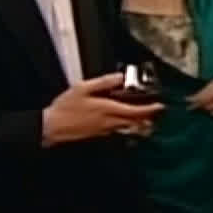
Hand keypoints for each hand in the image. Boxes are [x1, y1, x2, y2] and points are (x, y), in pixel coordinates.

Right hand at [43, 73, 163, 145]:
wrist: (53, 127)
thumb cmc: (65, 108)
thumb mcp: (82, 88)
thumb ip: (103, 82)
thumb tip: (119, 77)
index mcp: (108, 109)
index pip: (136, 111)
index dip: (150, 109)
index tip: (160, 105)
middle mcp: (110, 122)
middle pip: (137, 122)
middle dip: (149, 116)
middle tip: (156, 109)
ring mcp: (106, 130)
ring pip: (129, 127)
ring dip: (140, 122)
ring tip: (145, 114)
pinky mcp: (101, 135)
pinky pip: (120, 131)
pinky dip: (127, 125)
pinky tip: (126, 119)